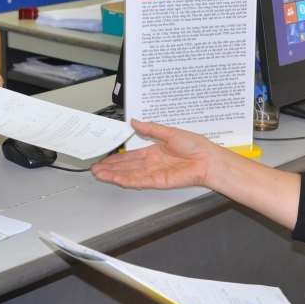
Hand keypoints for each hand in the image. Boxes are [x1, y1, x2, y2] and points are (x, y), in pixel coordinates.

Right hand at [91, 119, 224, 189]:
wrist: (208, 159)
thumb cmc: (195, 146)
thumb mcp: (169, 132)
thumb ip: (150, 129)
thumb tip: (135, 122)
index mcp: (155, 151)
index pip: (131, 156)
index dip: (117, 158)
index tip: (106, 159)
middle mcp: (153, 163)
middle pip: (127, 167)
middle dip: (111, 168)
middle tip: (96, 168)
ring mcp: (155, 173)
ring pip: (130, 175)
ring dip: (114, 175)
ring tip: (100, 174)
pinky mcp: (159, 181)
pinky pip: (139, 181)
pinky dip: (126, 180)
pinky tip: (115, 179)